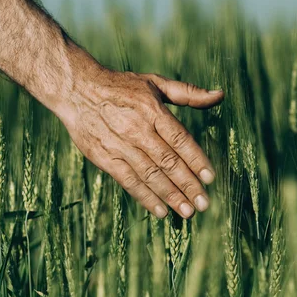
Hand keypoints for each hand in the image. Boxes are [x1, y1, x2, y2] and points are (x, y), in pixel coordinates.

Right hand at [60, 69, 223, 218]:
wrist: (76, 90)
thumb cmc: (123, 87)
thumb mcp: (155, 83)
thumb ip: (189, 94)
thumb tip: (220, 95)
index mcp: (152, 110)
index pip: (180, 139)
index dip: (196, 160)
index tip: (210, 179)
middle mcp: (137, 129)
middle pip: (167, 161)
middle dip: (188, 185)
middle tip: (204, 204)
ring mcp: (120, 145)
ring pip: (150, 175)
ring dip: (170, 195)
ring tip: (187, 212)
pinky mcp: (104, 157)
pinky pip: (128, 181)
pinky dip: (145, 197)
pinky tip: (161, 211)